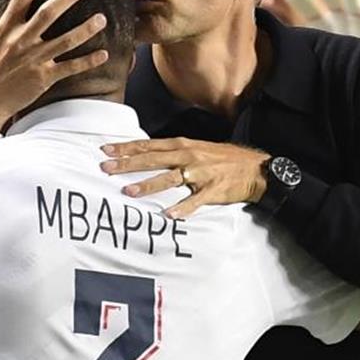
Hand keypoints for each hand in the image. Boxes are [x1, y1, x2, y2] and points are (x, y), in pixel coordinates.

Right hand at [0, 0, 109, 154]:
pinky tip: (104, 54)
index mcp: (6, 27)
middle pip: (46, 15)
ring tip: (103, 18)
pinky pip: (69, 68)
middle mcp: (20, 41)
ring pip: (64, 41)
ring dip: (85, 30)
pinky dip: (87, 62)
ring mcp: (33, 60)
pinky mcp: (43, 78)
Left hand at [100, 138, 270, 218]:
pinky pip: (194, 200)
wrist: (253, 167)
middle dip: (127, 164)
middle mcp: (188, 155)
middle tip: (106, 168)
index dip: (126, 148)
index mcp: (182, 144)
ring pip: (169, 178)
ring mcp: (200, 172)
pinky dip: (182, 208)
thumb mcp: (195, 148)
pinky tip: (168, 214)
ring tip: (128, 191)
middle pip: (152, 159)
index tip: (106, 150)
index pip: (148, 145)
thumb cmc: (221, 159)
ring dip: (148, 185)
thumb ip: (171, 152)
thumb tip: (145, 156)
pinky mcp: (212, 189)